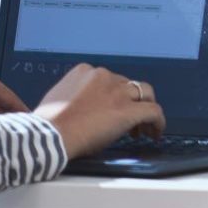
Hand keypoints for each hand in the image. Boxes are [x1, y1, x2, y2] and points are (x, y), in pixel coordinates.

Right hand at [32, 65, 167, 158]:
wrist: (50, 136)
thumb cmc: (49, 125)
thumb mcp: (59, 100)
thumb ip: (77, 97)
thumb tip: (86, 110)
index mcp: (84, 72)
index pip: (109, 79)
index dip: (114, 96)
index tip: (111, 109)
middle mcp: (104, 76)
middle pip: (127, 86)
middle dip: (129, 102)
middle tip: (129, 120)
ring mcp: (118, 92)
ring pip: (145, 93)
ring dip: (145, 109)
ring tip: (144, 127)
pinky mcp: (129, 110)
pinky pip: (153, 111)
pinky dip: (158, 121)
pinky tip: (155, 132)